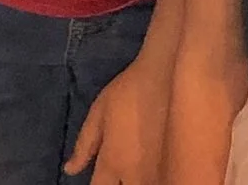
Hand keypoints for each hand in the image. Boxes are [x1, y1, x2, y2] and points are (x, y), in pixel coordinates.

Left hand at [66, 56, 165, 184]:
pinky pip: (165, 181)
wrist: (168, 74)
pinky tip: (155, 165)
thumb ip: (84, 145)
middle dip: (121, 182)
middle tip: (121, 167)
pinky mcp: (178, 167)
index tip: (104, 176)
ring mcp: (158, 175)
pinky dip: (158, 177)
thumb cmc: (130, 90)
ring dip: (138, 180)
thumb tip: (70, 170)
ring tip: (139, 164)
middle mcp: (134, 176)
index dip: (100, 183)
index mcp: (112, 164)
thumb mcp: (99, 112)